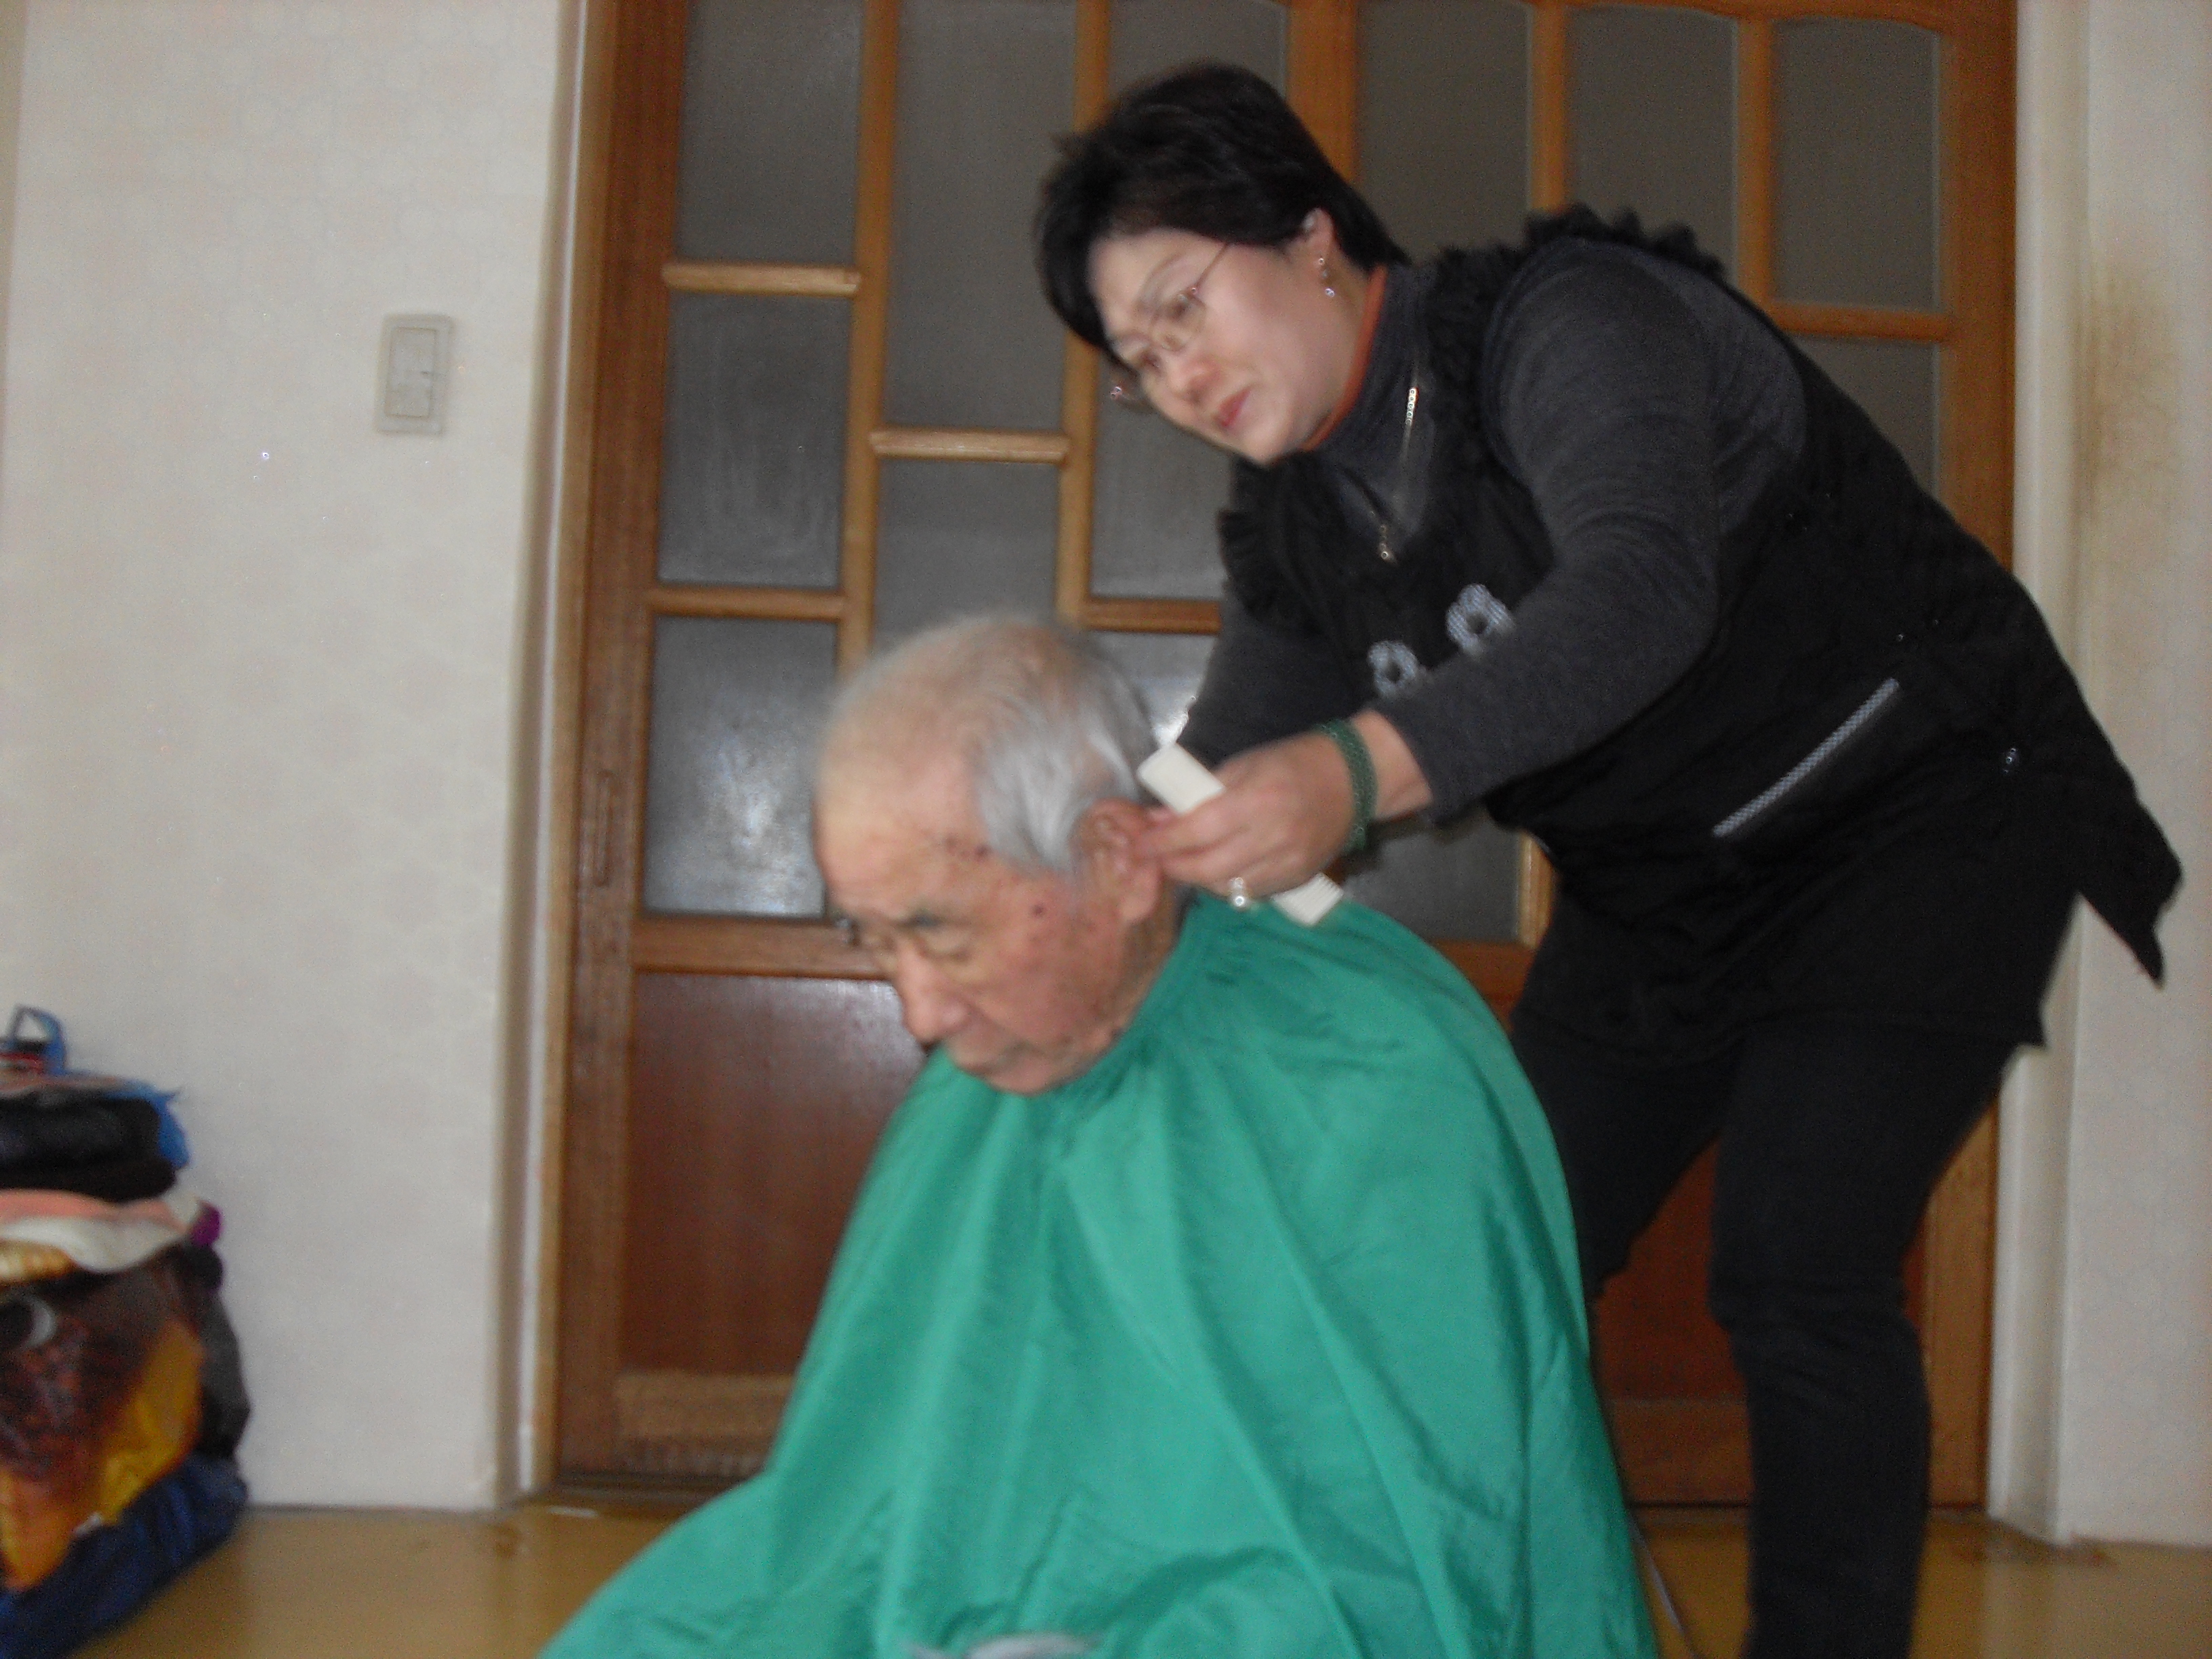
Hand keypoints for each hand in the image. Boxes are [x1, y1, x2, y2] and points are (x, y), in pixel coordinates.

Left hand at [1138, 713, 1434, 900]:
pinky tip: (1216, 871)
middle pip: (1208, 868)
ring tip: (1183, 864)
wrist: (1352, 778)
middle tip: (1157, 858)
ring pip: (1228, 886)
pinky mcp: (1298, 877)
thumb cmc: (1293, 763)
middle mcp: (1273, 836)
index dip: (1164, 842)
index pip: (1197, 831)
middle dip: (1175, 867)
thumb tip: (1159, 817)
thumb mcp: (1242, 766)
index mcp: (1256, 800)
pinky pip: (1252, 892)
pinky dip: (1228, 885)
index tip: (1142, 844)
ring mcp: (1288, 861)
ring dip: (1198, 879)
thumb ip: (1200, 795)